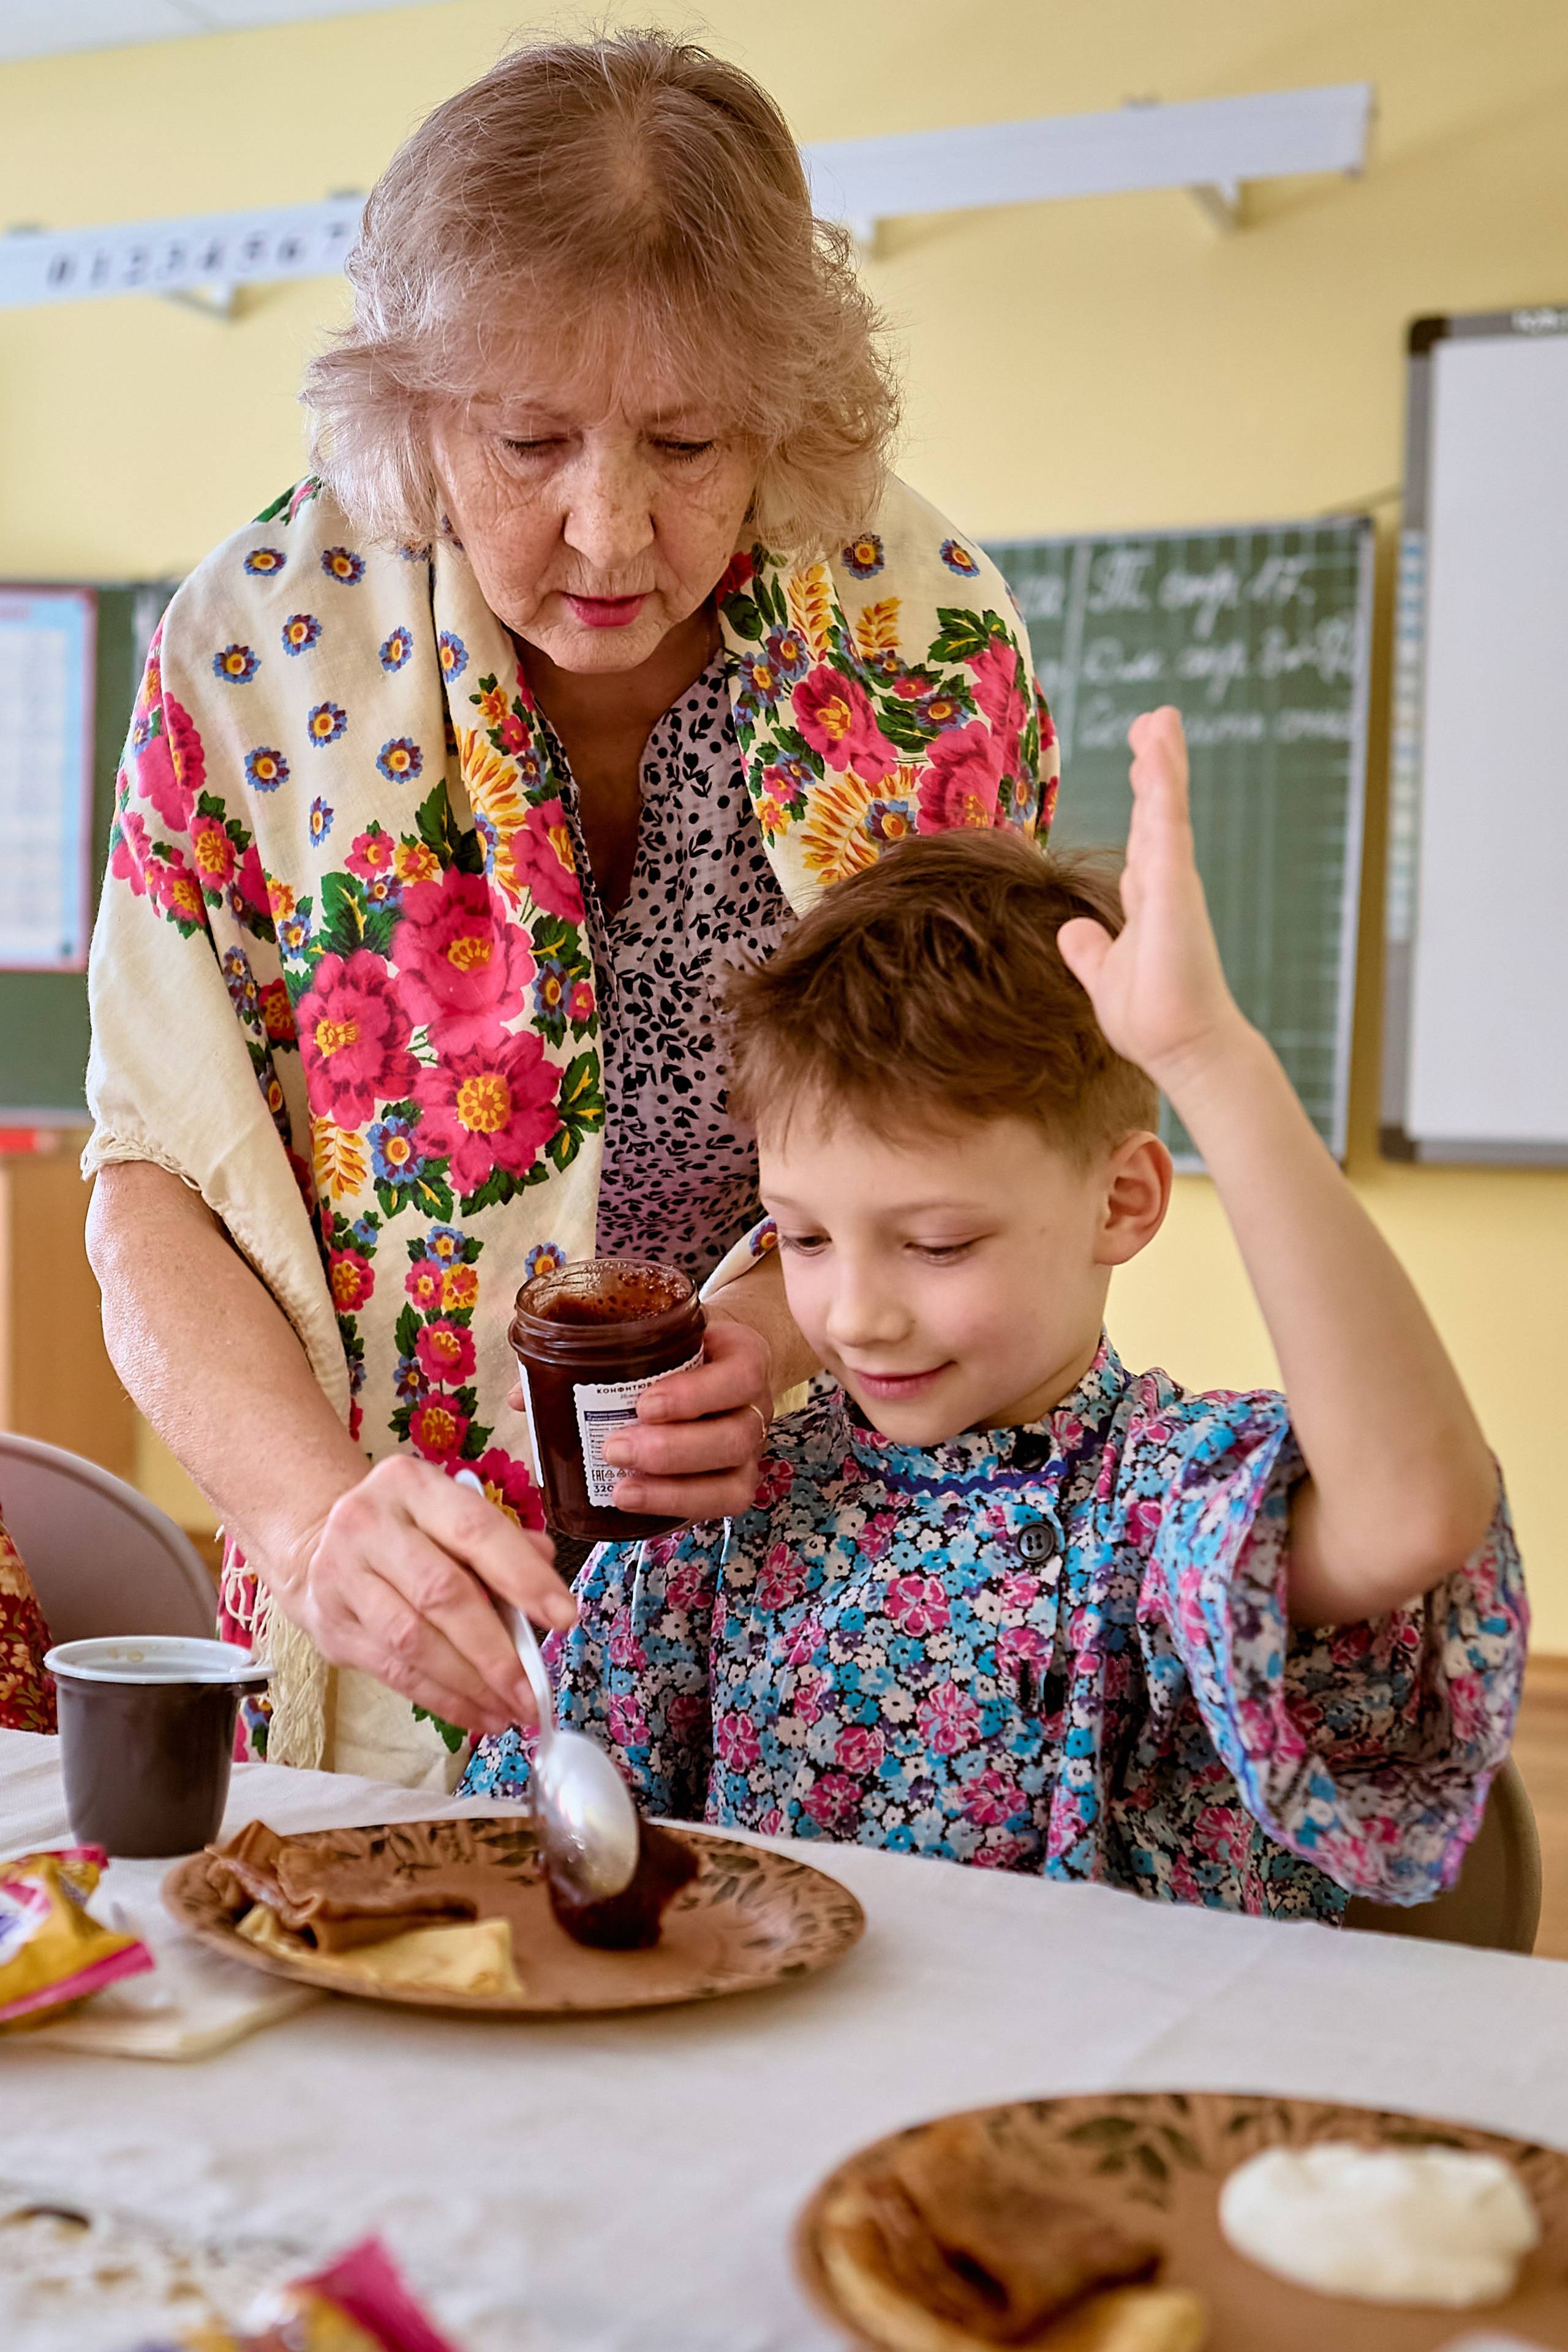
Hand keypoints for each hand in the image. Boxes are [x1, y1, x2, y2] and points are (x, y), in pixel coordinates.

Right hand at [272, 1457, 575, 1736]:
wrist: (319, 1541)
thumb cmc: (409, 1529)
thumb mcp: (451, 1513)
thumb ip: (504, 1544)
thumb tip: (548, 1590)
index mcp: (411, 1485)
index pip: (475, 1531)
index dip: (523, 1576)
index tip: (564, 1617)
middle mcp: (369, 1524)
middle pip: (442, 1593)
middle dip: (495, 1651)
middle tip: (533, 1692)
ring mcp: (342, 1576)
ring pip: (414, 1641)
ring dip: (470, 1685)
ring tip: (510, 1711)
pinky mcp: (331, 1626)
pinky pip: (394, 1672)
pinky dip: (442, 1699)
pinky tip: (477, 1714)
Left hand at [601, 1314, 771, 1521]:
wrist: (717, 1356)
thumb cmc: (682, 1345)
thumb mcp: (658, 1330)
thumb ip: (605, 1348)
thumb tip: (526, 1391)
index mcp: (744, 1358)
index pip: (739, 1377)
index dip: (694, 1396)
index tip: (643, 1404)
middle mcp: (755, 1407)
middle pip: (735, 1438)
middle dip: (671, 1451)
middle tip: (614, 1449)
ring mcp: (751, 1451)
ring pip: (733, 1482)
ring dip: (673, 1490)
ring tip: (621, 1489)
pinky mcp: (735, 1482)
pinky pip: (719, 1506)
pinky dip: (676, 1508)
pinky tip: (636, 1504)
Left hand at [1056, 707, 1247, 1094]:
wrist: (1183, 1049)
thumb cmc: (1151, 1017)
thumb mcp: (1105, 975)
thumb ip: (1092, 951)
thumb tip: (1074, 932)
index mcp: (1149, 897)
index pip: (1143, 832)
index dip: (1142, 793)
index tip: (1139, 754)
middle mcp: (1165, 884)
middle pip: (1159, 810)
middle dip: (1156, 763)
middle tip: (1155, 718)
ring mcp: (1174, 886)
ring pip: (1167, 811)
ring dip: (1163, 764)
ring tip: (1160, 720)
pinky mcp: (1177, 895)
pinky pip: (1168, 834)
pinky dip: (1163, 795)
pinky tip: (1157, 762)